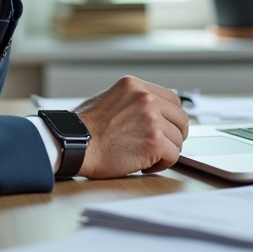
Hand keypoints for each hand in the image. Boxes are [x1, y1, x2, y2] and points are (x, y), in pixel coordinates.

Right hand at [73, 77, 189, 177]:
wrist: (71, 143)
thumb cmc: (82, 128)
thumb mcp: (108, 99)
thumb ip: (132, 102)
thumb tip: (151, 113)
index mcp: (134, 86)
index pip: (172, 99)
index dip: (171, 118)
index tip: (167, 128)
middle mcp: (145, 98)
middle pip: (181, 118)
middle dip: (174, 134)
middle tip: (162, 146)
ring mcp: (152, 119)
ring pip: (178, 139)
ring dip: (166, 151)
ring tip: (146, 157)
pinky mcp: (154, 141)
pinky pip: (173, 155)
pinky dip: (162, 164)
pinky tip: (145, 165)